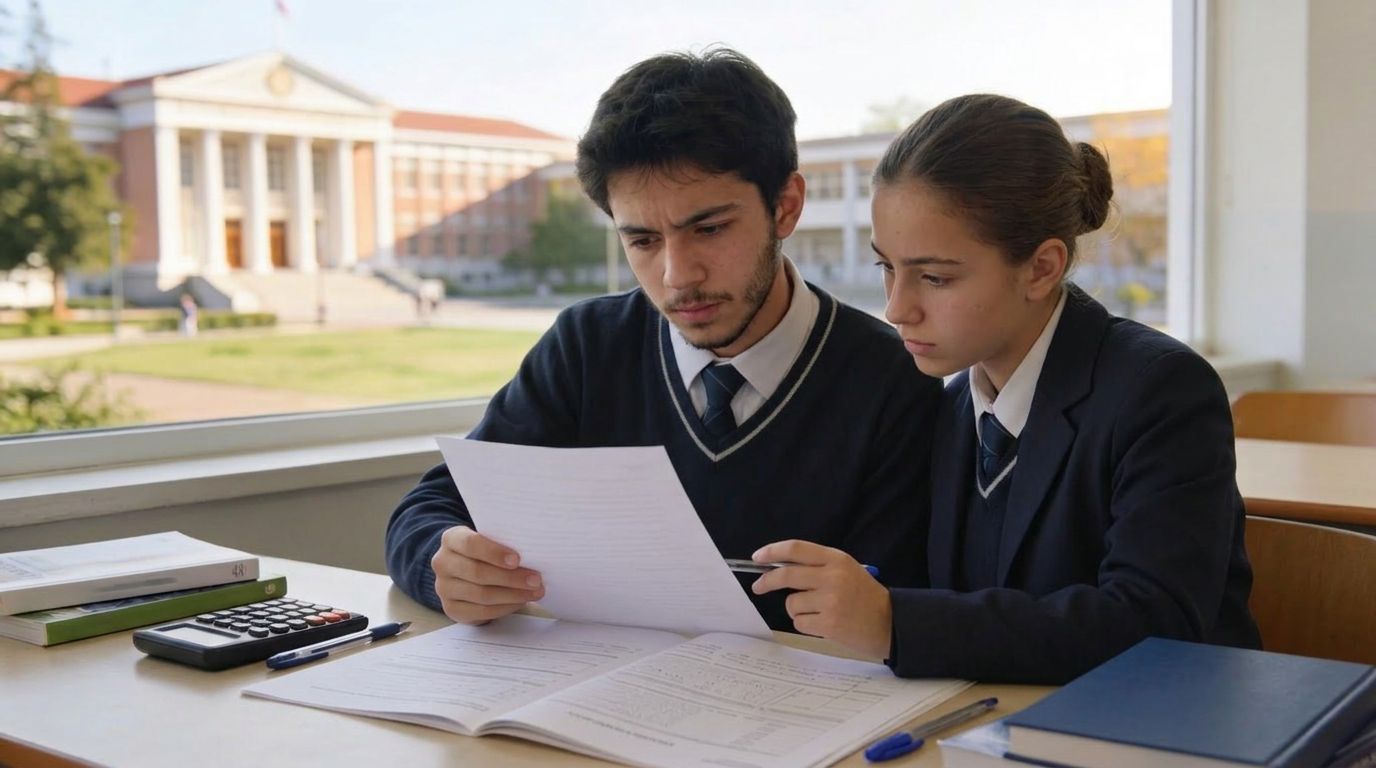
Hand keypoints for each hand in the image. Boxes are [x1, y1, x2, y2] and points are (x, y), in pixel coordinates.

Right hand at [431, 526, 543, 623]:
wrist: (463, 571)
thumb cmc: (484, 552)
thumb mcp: (490, 540)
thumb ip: (503, 543)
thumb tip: (534, 552)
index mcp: (452, 539)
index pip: (471, 544)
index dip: (494, 553)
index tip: (517, 560)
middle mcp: (443, 562)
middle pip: (478, 572)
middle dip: (511, 578)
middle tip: (536, 580)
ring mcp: (444, 587)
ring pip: (482, 594)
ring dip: (513, 595)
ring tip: (534, 592)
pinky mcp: (451, 609)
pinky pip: (481, 611)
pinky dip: (505, 608)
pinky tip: (521, 602)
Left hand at [750, 540, 891, 659]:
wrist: (890, 622)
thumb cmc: (864, 595)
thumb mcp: (846, 569)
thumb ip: (816, 565)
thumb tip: (777, 567)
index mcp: (836, 559)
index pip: (796, 549)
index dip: (772, 551)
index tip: (757, 557)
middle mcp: (832, 577)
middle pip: (786, 575)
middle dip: (766, 581)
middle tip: (759, 586)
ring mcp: (830, 601)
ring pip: (792, 603)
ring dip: (797, 609)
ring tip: (819, 611)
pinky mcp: (828, 624)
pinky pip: (799, 622)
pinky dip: (806, 624)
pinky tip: (824, 623)